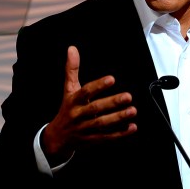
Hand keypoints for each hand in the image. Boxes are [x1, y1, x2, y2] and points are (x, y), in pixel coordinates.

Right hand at [41, 46, 136, 163]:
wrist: (57, 138)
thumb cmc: (66, 110)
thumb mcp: (68, 89)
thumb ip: (72, 69)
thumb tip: (72, 49)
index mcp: (73, 101)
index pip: (85, 92)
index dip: (98, 86)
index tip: (112, 79)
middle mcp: (79, 115)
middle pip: (95, 109)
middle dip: (112, 103)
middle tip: (128, 96)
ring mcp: (85, 129)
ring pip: (102, 124)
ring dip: (118, 118)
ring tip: (133, 110)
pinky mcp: (92, 139)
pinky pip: (107, 137)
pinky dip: (120, 134)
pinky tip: (132, 127)